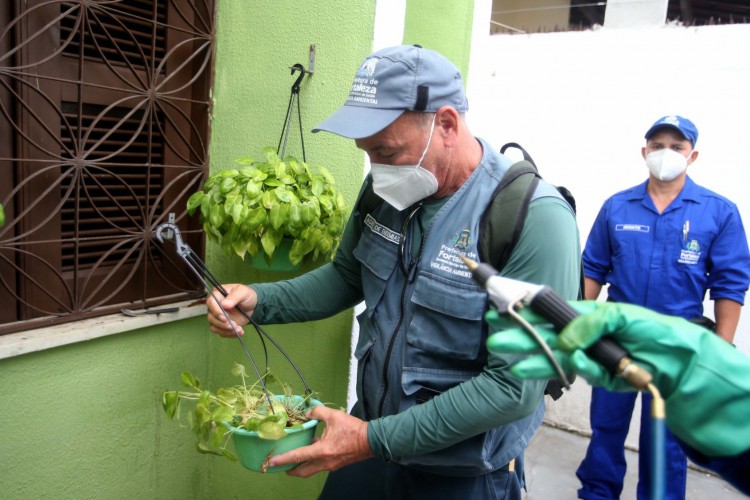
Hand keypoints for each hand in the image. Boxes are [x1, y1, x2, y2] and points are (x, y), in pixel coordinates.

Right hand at [206, 284, 257, 337]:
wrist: (252, 305)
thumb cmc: (246, 295)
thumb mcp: (243, 292)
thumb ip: (234, 297)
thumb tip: (225, 305)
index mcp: (217, 295)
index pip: (211, 303)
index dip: (216, 311)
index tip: (225, 317)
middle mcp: (214, 307)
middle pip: (211, 317)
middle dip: (222, 323)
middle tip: (234, 325)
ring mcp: (217, 317)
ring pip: (214, 327)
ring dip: (226, 330)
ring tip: (239, 329)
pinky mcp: (222, 325)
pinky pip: (221, 332)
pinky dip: (230, 334)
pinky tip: (240, 331)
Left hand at [267, 405, 372, 476]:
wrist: (371, 440)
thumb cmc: (353, 429)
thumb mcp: (333, 416)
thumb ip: (317, 412)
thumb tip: (307, 412)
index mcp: (322, 450)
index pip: (298, 457)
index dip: (283, 459)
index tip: (272, 462)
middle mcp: (324, 462)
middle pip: (302, 471)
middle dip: (290, 470)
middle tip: (280, 465)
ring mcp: (330, 465)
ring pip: (310, 470)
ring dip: (300, 467)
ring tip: (293, 460)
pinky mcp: (335, 464)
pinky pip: (319, 466)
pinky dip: (311, 462)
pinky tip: (310, 451)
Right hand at [486, 301, 660, 391]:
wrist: (681, 360)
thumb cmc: (652, 329)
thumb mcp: (621, 314)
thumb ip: (590, 323)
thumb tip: (564, 340)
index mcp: (584, 316)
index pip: (547, 312)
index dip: (523, 312)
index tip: (500, 312)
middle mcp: (582, 336)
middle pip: (544, 337)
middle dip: (520, 339)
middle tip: (497, 341)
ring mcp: (589, 357)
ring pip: (556, 359)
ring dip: (535, 361)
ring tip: (514, 367)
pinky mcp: (600, 377)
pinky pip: (583, 373)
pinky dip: (579, 368)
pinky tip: (574, 363)